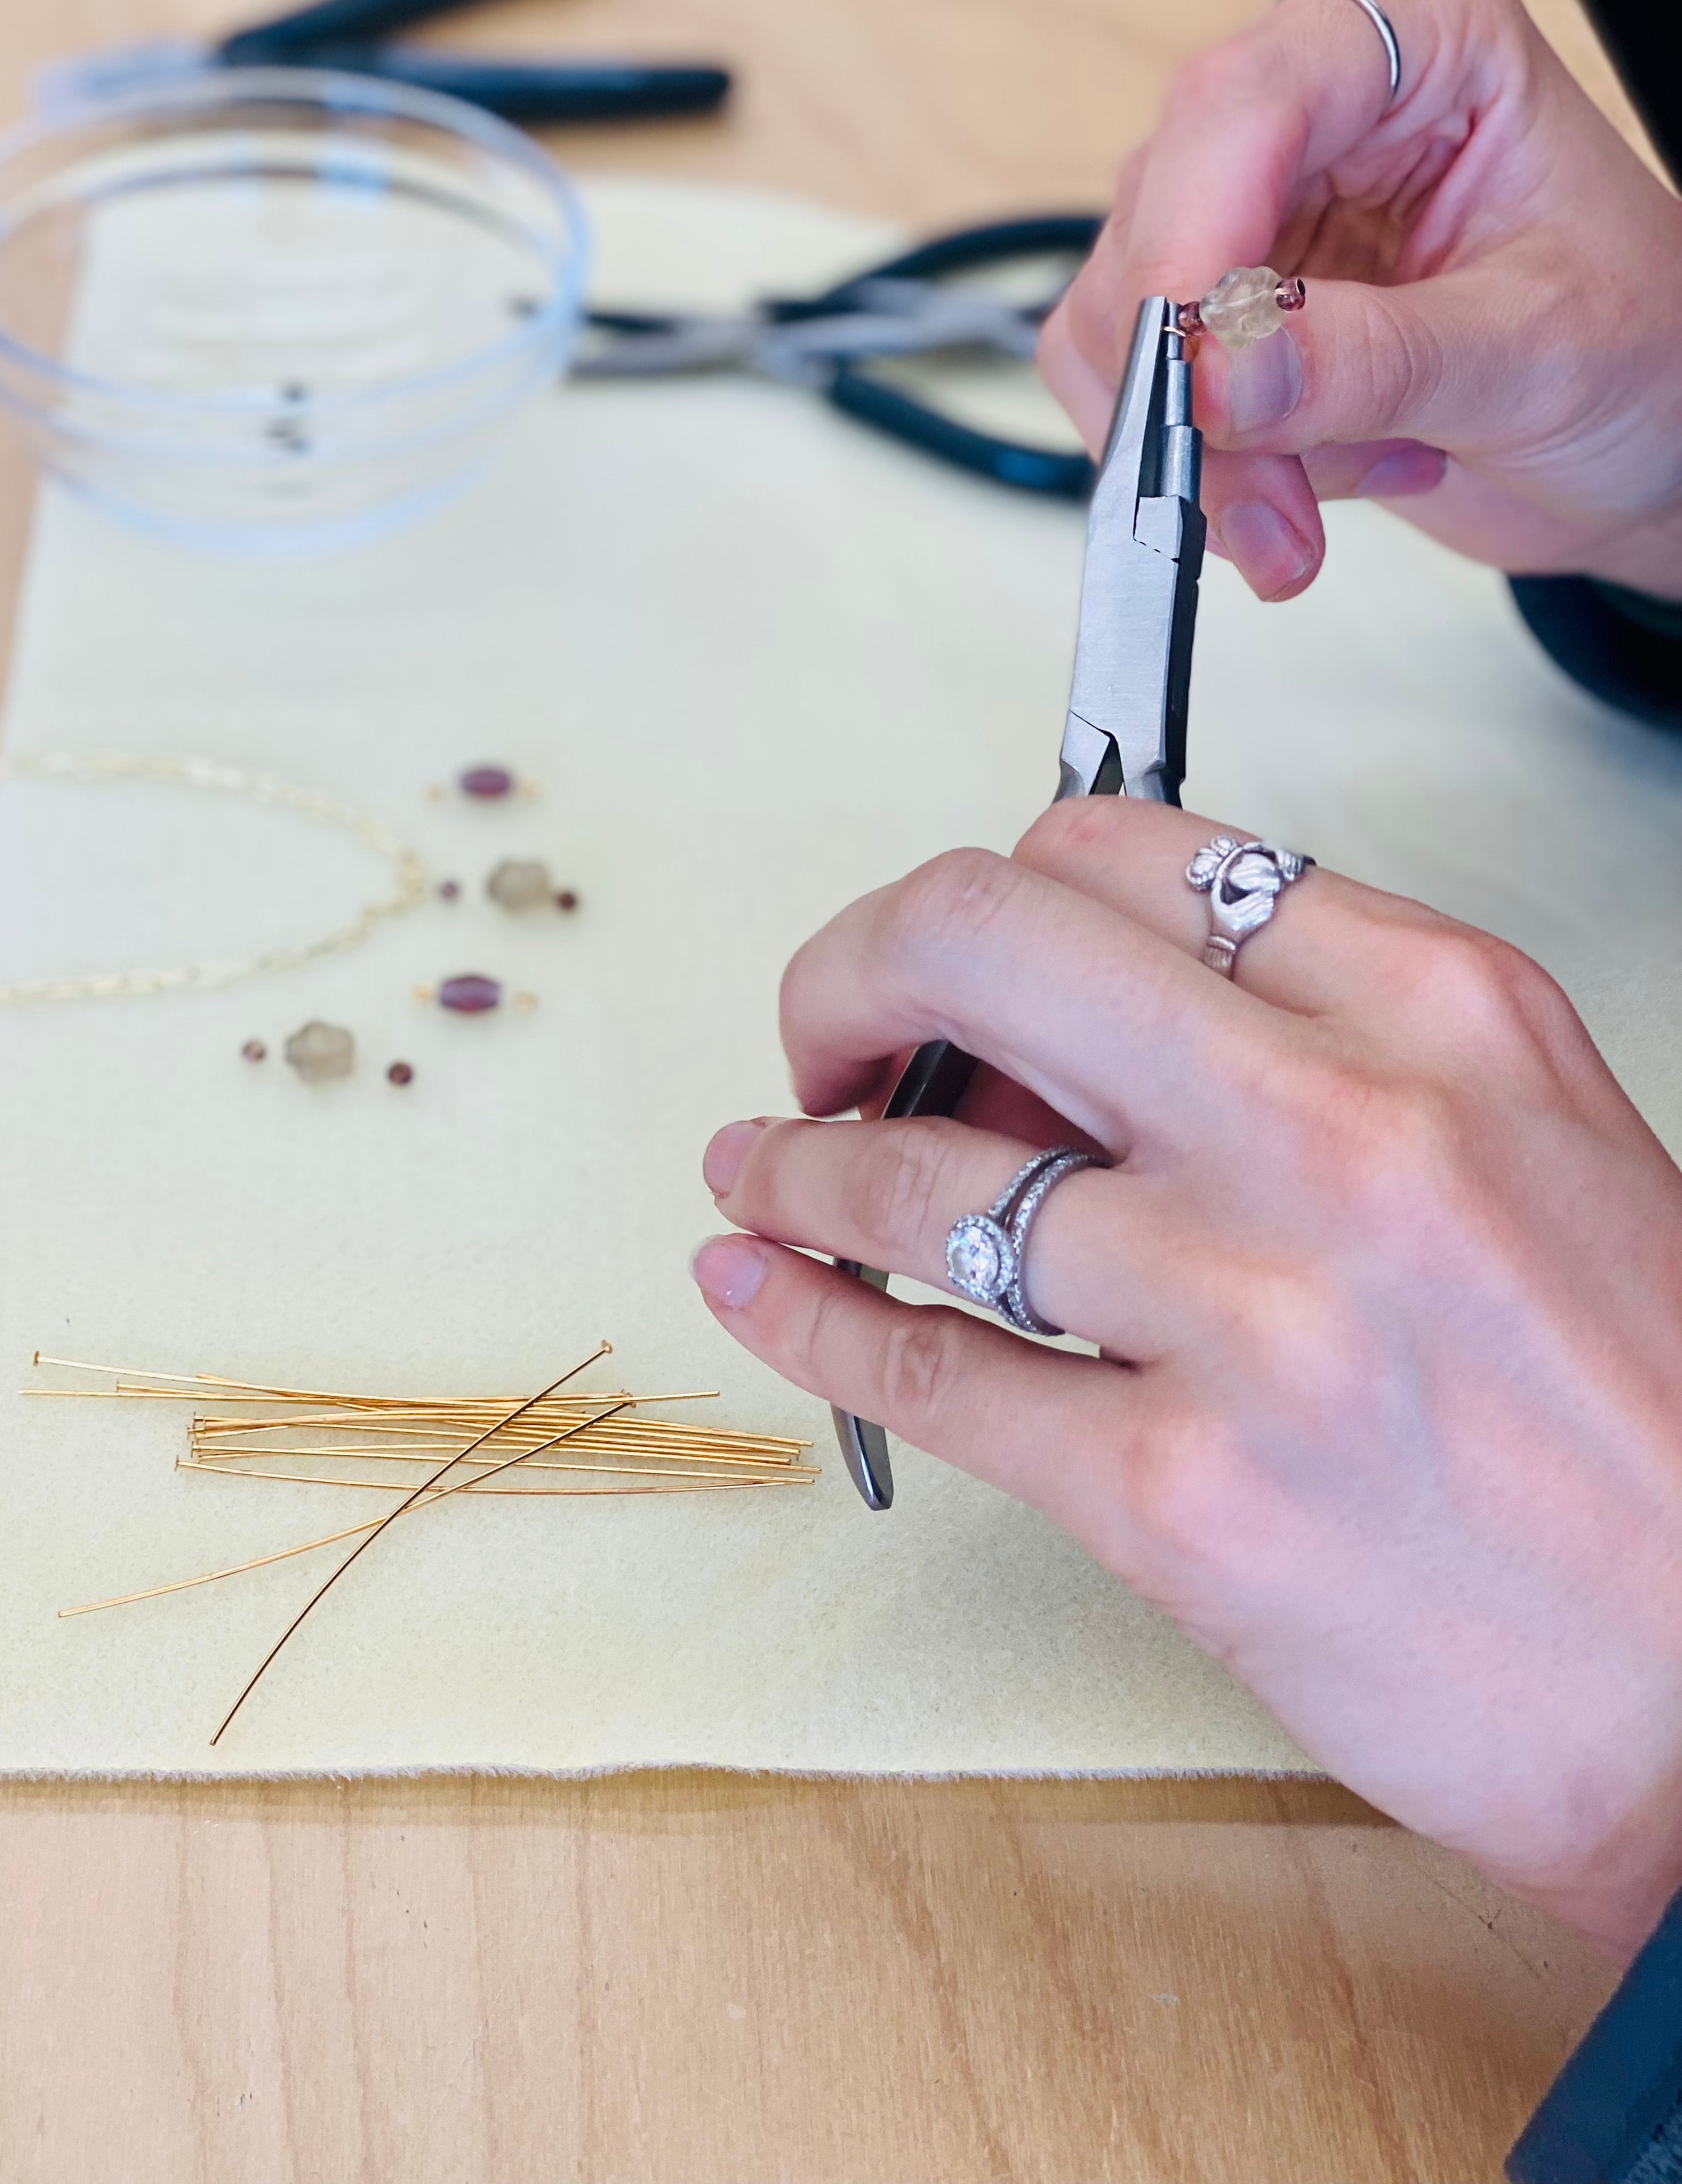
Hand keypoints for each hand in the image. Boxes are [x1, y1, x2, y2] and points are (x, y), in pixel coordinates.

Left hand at [692, 801, 1681, 1955]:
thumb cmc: (1638, 1415)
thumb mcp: (1523, 1145)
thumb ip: (1314, 1044)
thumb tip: (1056, 1033)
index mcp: (1440, 1012)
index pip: (1121, 848)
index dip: (991, 895)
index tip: (952, 963)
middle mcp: (1343, 1129)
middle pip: (979, 941)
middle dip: (846, 972)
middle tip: (822, 1037)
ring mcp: (1255, 1315)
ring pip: (920, 1170)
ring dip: (800, 1161)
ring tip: (766, 1171)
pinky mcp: (1182, 1500)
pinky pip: (922, 1372)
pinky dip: (802, 1315)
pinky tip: (755, 1280)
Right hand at [1038, 0, 1681, 603]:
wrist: (1637, 439)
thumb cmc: (1638, 353)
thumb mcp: (1541, 353)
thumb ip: (1383, 360)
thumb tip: (1224, 375)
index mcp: (1421, 30)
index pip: (1247, 99)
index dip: (1195, 235)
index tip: (1197, 376)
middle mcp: (1310, 96)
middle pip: (1162, 217)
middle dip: (1198, 386)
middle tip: (1273, 514)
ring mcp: (1244, 199)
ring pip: (1123, 318)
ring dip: (1206, 452)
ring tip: (1310, 517)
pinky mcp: (1205, 303)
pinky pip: (1124, 387)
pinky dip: (1203, 469)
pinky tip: (1309, 486)